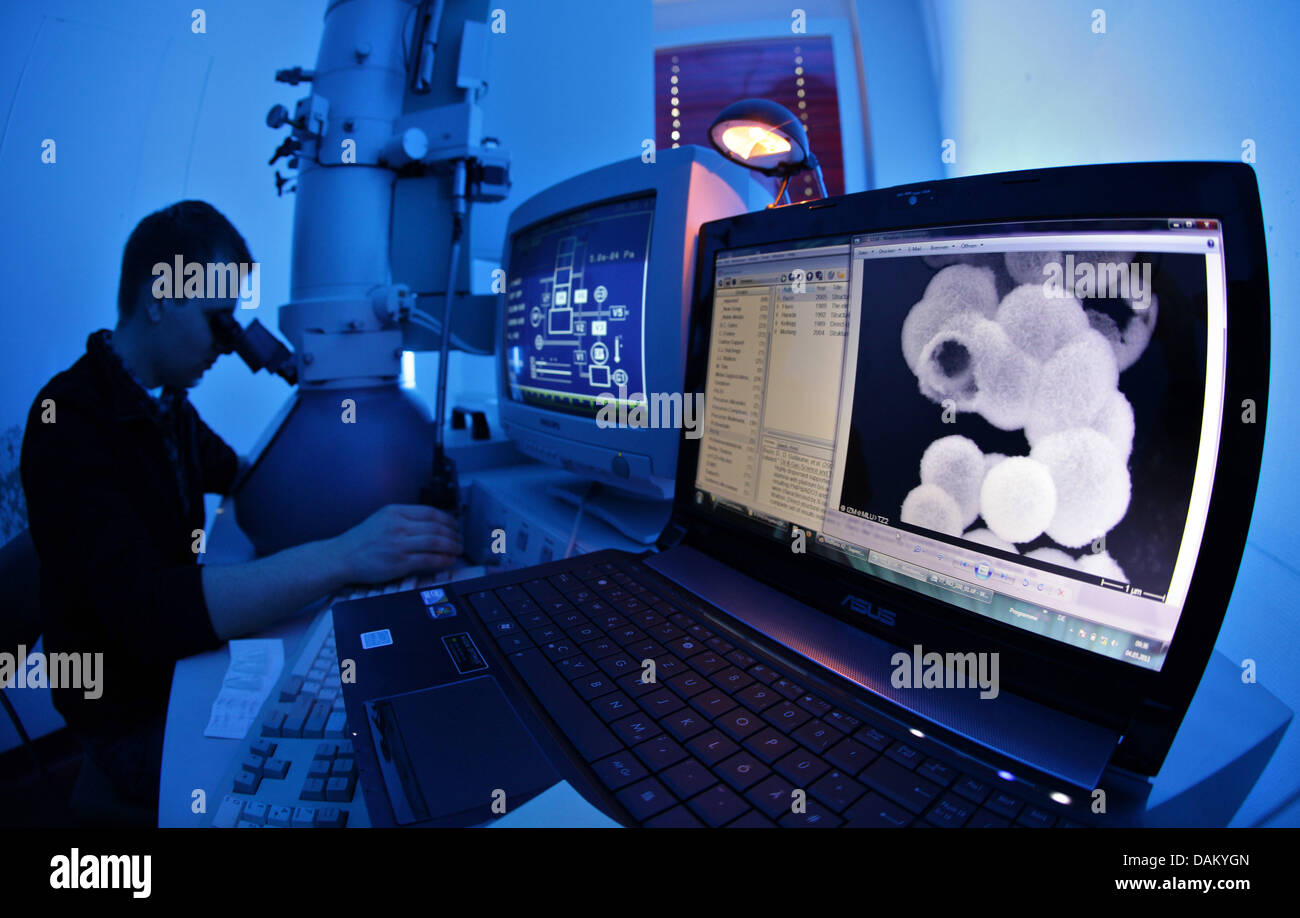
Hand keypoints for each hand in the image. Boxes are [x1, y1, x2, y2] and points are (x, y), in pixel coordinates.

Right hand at [329, 504, 462, 583]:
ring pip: (435, 542)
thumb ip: (405, 518)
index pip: (430, 512)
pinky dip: (443, 559)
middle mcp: (398, 526)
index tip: (455, 525)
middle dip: (453, 534)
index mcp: (395, 512)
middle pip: (436, 527)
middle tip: (460, 539)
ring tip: (458, 549)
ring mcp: (398, 545)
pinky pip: (428, 559)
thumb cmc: (362, 540)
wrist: (342, 557)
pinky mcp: (399, 563)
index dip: (448, 519)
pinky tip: (449, 560)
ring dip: (452, 546)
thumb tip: (433, 523)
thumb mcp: (382, 519)